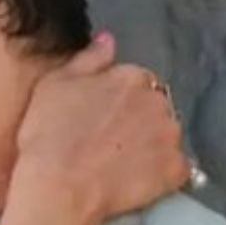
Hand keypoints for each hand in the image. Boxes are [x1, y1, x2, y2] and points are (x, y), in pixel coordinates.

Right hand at [13, 32, 188, 223]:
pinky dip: (162, 174)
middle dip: (138, 119)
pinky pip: (176, 169)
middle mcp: (159, 101)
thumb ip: (88, 58)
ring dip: (152, 144)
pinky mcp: (177, 170)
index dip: (117, 100)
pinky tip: (138, 181)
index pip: (135, 82)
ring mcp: (171, 136)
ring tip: (123, 163)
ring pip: (166, 136)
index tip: (100, 116)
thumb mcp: (55, 84)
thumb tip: (109, 39)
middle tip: (110, 141)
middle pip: (155, 107)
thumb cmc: (48, 133)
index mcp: (131, 76)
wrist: (59, 186)